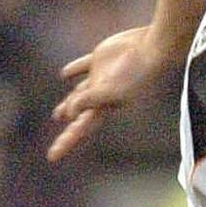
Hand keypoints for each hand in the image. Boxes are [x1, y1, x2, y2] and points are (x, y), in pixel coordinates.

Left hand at [48, 25, 168, 162]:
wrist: (153, 49)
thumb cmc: (137, 74)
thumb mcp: (111, 91)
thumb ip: (88, 101)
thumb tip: (69, 113)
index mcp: (105, 106)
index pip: (81, 128)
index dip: (66, 142)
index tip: (52, 157)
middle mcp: (102, 95)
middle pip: (80, 116)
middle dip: (69, 130)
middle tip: (60, 144)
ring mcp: (101, 78)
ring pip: (80, 94)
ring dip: (69, 103)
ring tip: (57, 116)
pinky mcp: (102, 60)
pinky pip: (83, 67)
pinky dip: (73, 71)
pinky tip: (65, 74)